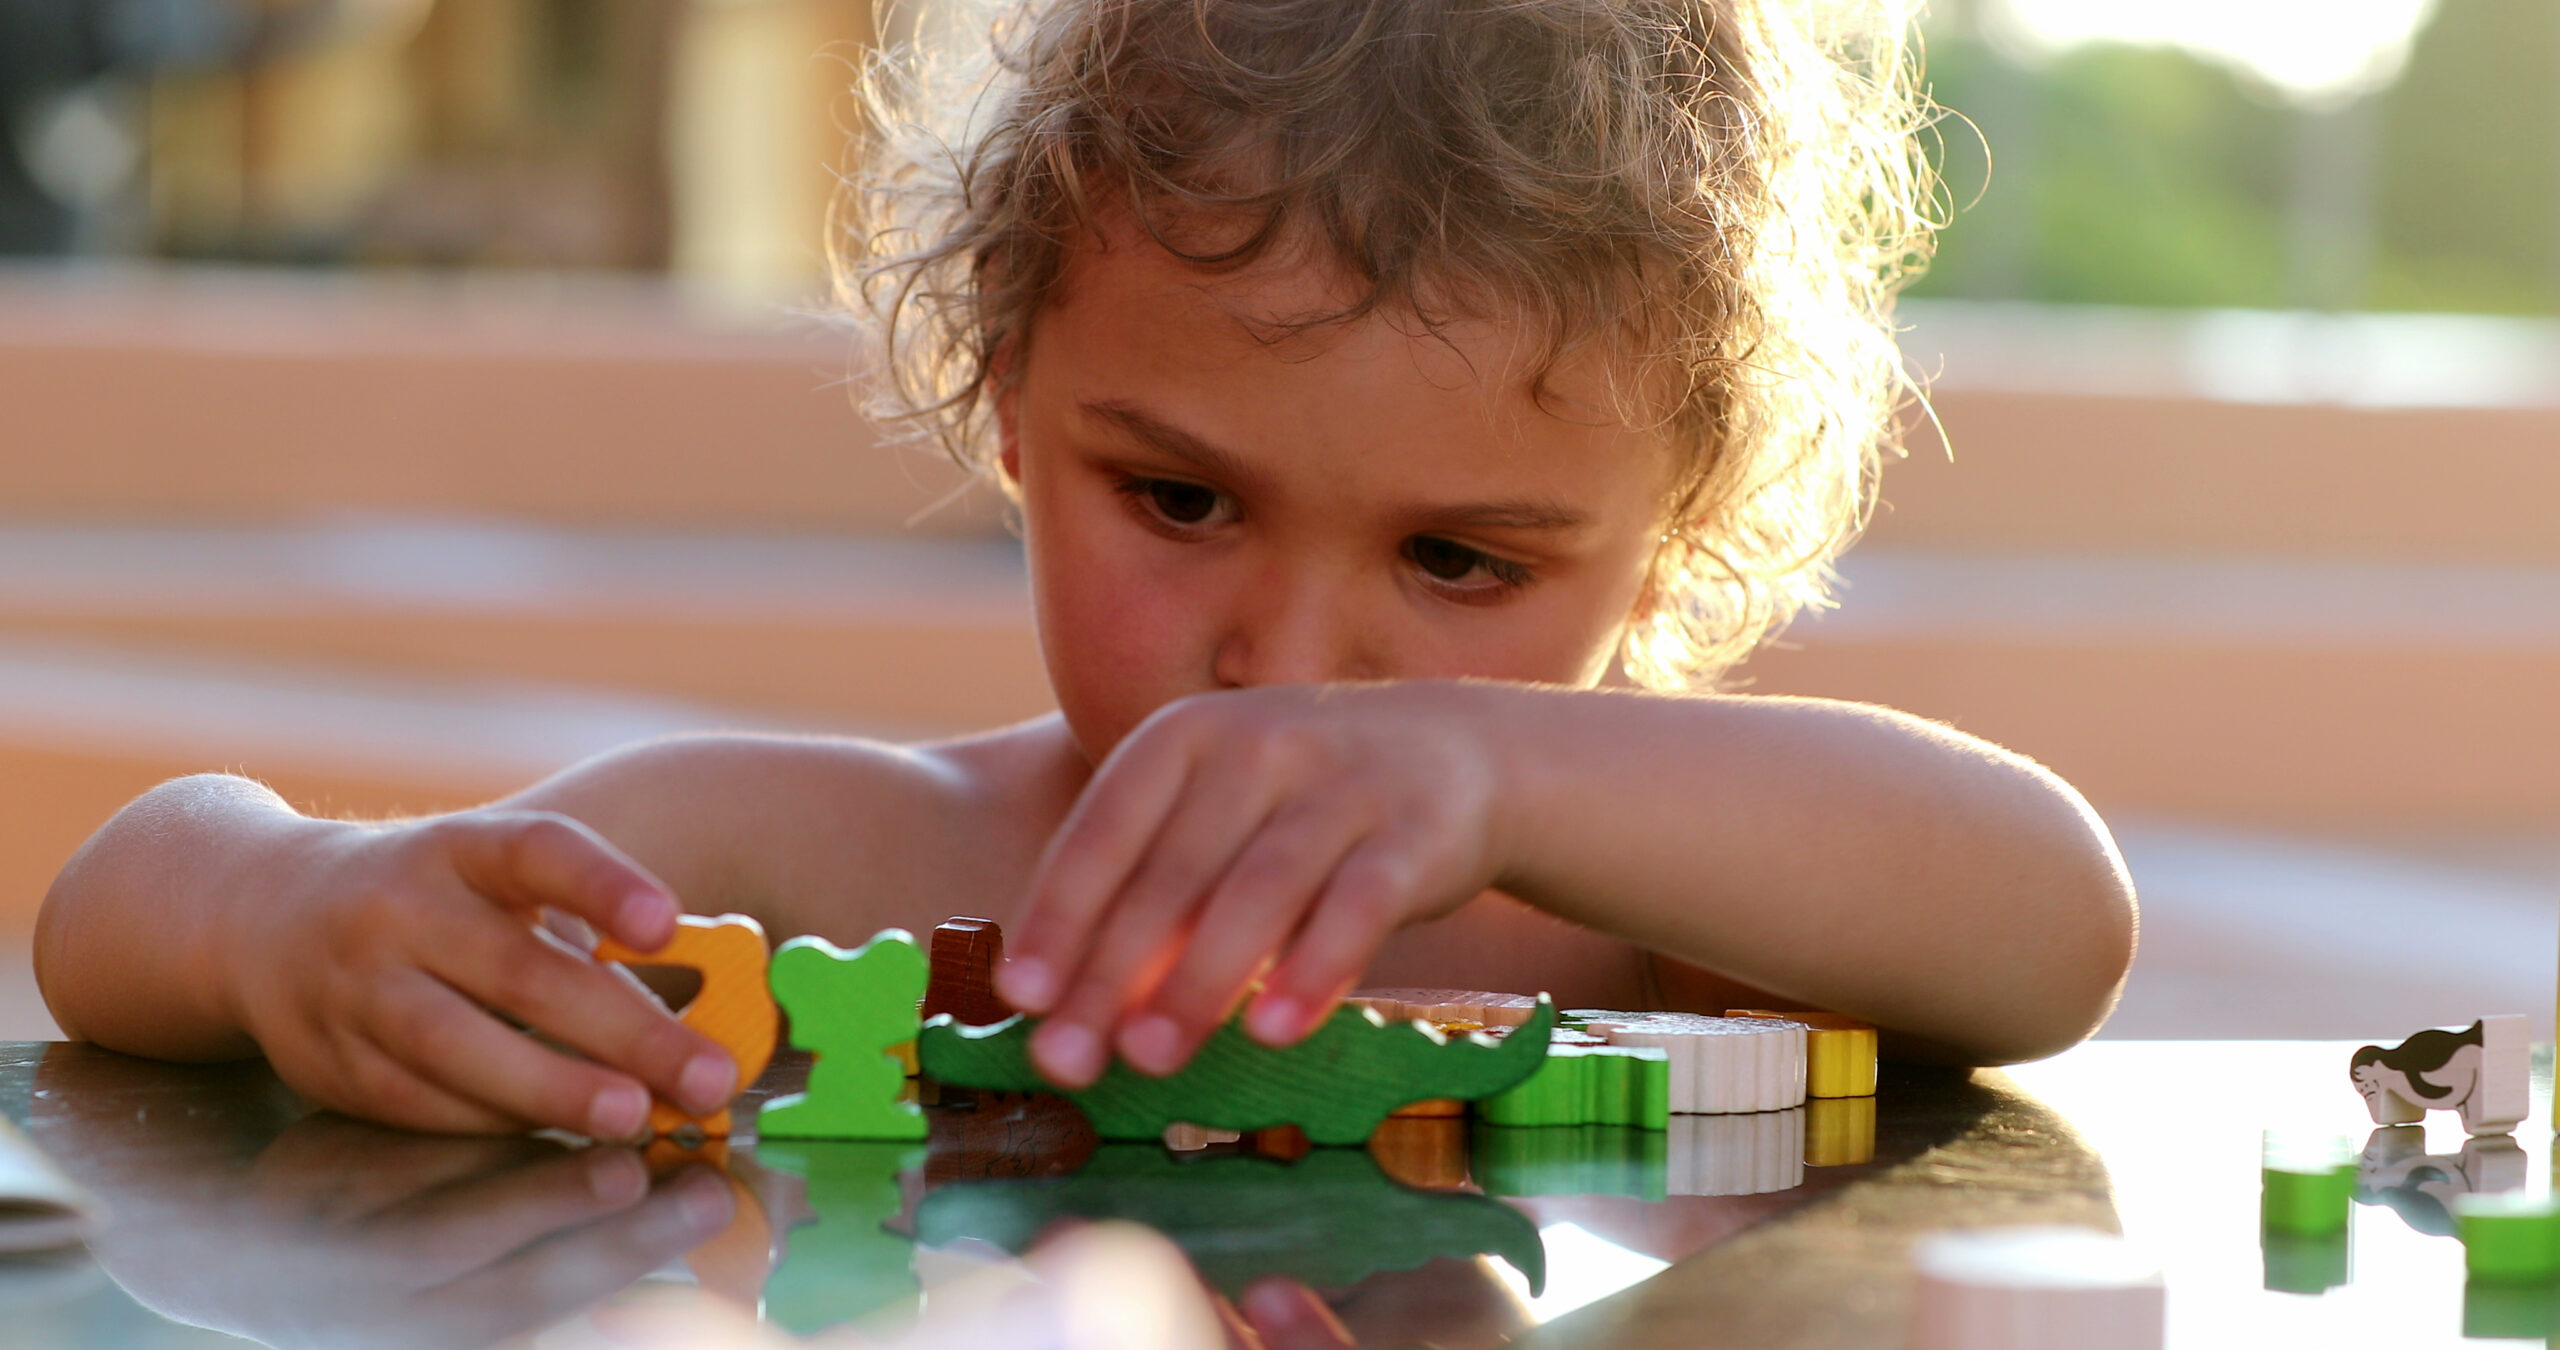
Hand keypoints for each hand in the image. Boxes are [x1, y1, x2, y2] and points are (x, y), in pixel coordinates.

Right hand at [218, 810, 738, 1137]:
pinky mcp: (331, 1061)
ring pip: (457, 1046)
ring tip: (637, 1117)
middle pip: (516, 971)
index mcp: (458, 848)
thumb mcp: (491, 878)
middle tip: (707, 1073)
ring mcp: (356, 987)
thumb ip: (581, 923)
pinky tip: (561, 1137)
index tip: (668, 924)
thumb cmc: (434, 901)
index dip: (602, 883)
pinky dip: (495, 1123)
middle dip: (622, 1029)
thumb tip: (701, 1002)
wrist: (262, 914)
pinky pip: (420, 1101)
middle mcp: (399, 909)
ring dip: (555, 1090)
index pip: (535, 851)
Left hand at [997, 683, 1511, 1086]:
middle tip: (1070, 1058)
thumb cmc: (1301, 802)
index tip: (1021, 997)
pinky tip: (1275, 1031)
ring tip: (1152, 1057)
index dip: (1059, 915)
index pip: (1105, 829)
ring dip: (1199, 979)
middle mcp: (1258, 743)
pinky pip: (1360, 905)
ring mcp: (1343, 783)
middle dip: (1112, 971)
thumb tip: (1070, 1005)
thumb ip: (1152, 890)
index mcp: (1186, 736)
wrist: (1461, 751)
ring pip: (1260, 887)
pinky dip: (1314, 968)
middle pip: (1174, 871)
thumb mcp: (1217, 813)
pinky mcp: (1417, 831)